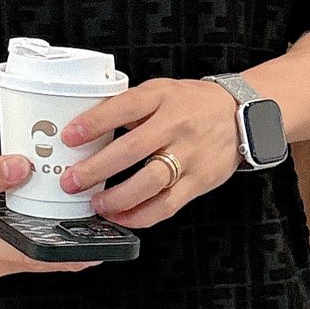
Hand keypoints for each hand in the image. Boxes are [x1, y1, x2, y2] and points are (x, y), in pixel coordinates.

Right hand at [0, 152, 103, 277]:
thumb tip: (22, 168)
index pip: (37, 257)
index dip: (71, 254)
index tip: (101, 247)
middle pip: (43, 259)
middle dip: (74, 246)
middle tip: (107, 229)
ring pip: (34, 254)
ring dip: (59, 241)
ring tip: (90, 223)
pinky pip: (23, 245)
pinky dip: (41, 234)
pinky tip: (55, 217)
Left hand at [57, 77, 242, 227]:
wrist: (240, 115)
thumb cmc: (192, 104)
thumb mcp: (160, 91)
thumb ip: (129, 106)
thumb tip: (86, 126)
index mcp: (161, 98)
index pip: (124, 107)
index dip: (93, 122)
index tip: (69, 136)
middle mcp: (176, 126)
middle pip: (132, 149)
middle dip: (96, 168)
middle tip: (71, 181)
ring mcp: (189, 156)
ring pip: (150, 182)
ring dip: (118, 198)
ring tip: (95, 203)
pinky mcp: (199, 181)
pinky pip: (167, 205)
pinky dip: (141, 215)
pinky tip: (121, 217)